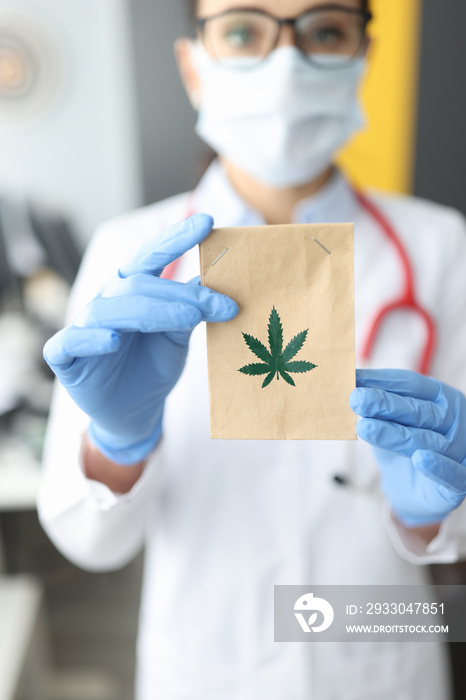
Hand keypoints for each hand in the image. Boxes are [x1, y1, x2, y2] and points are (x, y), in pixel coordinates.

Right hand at [43, 214, 237, 464]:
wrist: (133, 413)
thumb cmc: (153, 367)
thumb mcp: (177, 338)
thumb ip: (190, 312)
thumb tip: (213, 284)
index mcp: (131, 290)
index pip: (151, 257)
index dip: (175, 238)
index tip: (207, 222)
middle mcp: (106, 302)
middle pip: (137, 286)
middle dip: (180, 296)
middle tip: (221, 306)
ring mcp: (84, 327)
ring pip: (109, 310)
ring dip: (151, 313)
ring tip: (188, 320)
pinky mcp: (66, 357)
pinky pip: (71, 341)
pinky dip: (91, 338)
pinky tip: (113, 340)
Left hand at [349, 369, 465, 526]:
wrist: (419, 496)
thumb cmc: (407, 452)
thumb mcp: (389, 427)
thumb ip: (375, 412)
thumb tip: (348, 393)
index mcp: (439, 400)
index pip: (411, 385)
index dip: (382, 381)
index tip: (354, 378)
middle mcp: (453, 421)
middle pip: (418, 411)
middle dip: (385, 404)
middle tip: (356, 399)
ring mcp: (460, 450)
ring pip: (428, 440)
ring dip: (396, 434)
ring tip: (366, 428)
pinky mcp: (461, 481)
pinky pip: (453, 474)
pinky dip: (438, 467)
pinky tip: (420, 459)